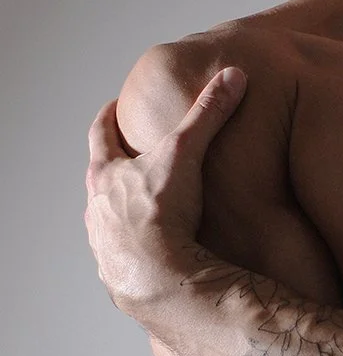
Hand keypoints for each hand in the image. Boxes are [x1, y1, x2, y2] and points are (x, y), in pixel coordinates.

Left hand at [85, 67, 247, 314]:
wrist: (158, 277)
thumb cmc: (161, 214)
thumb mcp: (186, 153)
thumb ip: (208, 114)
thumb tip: (232, 77)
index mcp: (104, 175)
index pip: (100, 135)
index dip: (109, 118)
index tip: (116, 108)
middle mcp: (96, 209)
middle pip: (101, 178)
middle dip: (116, 166)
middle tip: (133, 156)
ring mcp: (104, 244)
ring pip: (109, 219)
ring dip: (123, 211)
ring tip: (145, 208)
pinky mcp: (118, 274)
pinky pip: (125, 255)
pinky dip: (137, 248)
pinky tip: (155, 251)